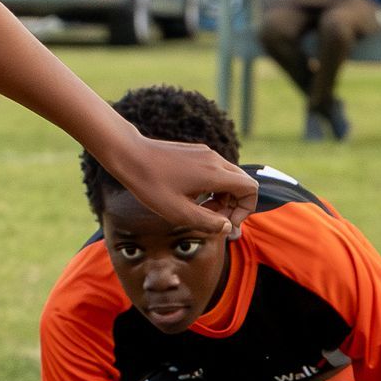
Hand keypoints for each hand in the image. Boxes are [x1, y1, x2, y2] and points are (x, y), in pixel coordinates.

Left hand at [112, 134, 255, 237]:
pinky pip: (216, 170)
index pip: (251, 189)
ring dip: (222, 197)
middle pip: (242, 183)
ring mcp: (206, 153)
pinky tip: (191, 196)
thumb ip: (206, 222)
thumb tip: (227, 227)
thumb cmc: (151, 185)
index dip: (245, 210)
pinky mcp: (196, 152)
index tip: (225, 222)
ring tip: (200, 209)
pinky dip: (212, 186)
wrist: (130, 155)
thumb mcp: (178, 212)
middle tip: (212, 218)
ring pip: (229, 177)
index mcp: (214, 174)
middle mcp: (215, 160)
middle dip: (234, 205)